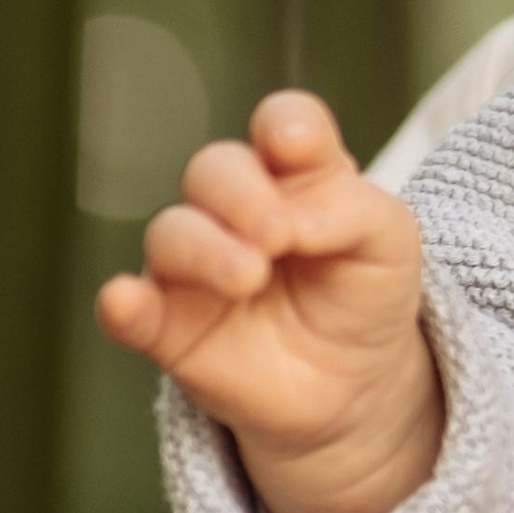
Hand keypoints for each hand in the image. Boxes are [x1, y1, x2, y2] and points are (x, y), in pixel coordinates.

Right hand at [95, 89, 443, 512]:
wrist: (353, 387)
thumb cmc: (366, 294)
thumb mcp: (390, 245)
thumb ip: (352, 212)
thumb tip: (290, 220)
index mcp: (298, 173)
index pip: (283, 126)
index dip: (284, 125)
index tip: (293, 143)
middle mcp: (237, 208)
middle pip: (215, 170)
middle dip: (242, 194)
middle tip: (277, 236)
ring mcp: (197, 264)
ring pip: (170, 232)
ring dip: (204, 248)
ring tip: (248, 277)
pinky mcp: (168, 326)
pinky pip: (130, 308)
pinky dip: (123, 303)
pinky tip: (126, 302)